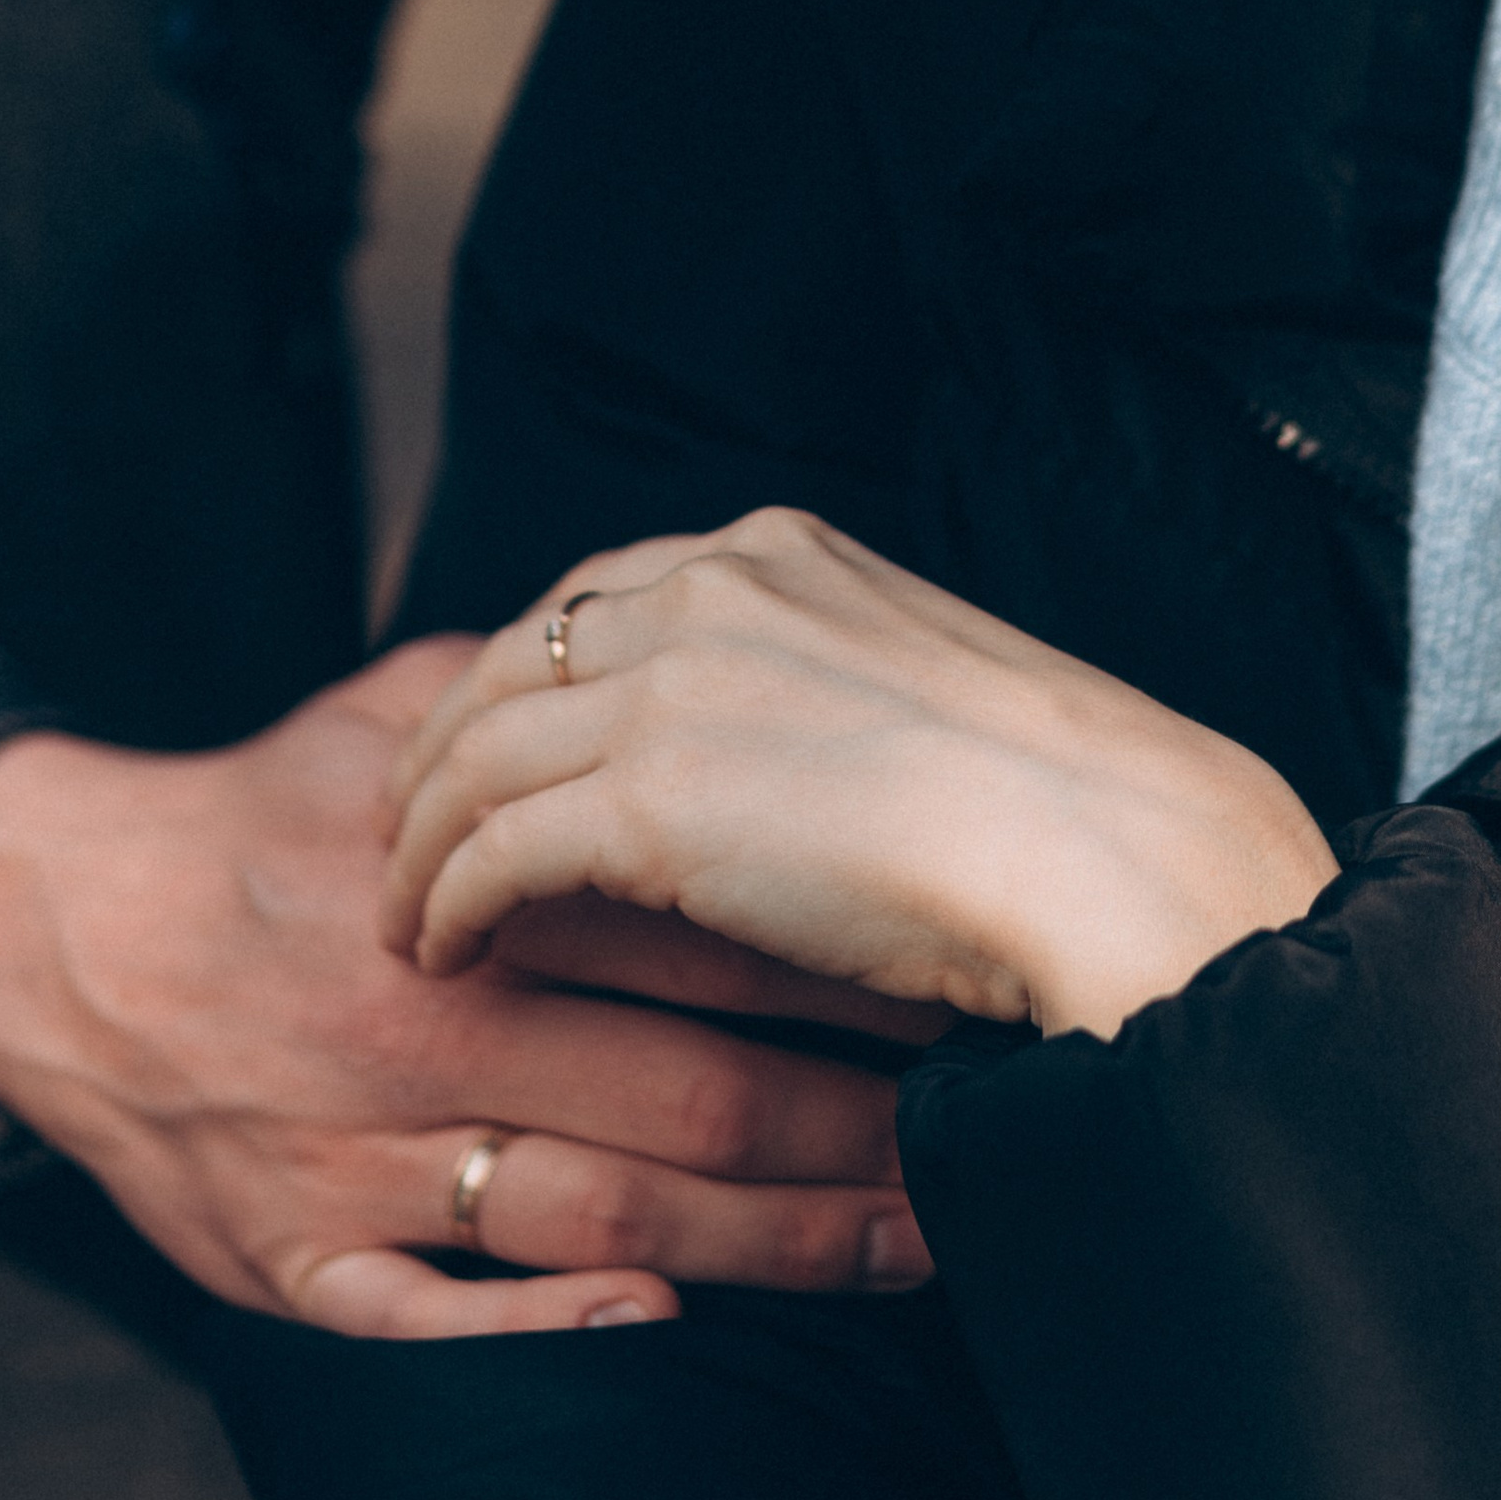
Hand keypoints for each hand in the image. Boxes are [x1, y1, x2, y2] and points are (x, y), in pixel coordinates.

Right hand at [0, 636, 934, 1336]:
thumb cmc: (265, 816)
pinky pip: (435, 1316)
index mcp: (474, 891)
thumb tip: (684, 644)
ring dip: (770, 1244)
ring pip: (605, 1216)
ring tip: (910, 1248)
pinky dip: (550, 1326)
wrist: (59, 924)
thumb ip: (536, 697)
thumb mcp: (395, 716)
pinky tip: (668, 1324)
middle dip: (853, 1134)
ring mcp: (365, 1154)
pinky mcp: (297, 1254)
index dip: (842, 975)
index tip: (962, 987)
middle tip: (990, 1145)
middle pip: (688, 1094)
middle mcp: (432, 1028)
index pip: (701, 944)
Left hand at [383, 514, 1335, 1041]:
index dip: (526, 673)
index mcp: (778, 550)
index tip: (494, 741)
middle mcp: (708, 589)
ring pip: (474, 755)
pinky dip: (444, 900)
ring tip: (404, 909)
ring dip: (420, 838)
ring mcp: (670, 686)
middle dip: (442, 747)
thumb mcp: (919, 678)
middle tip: (405, 827)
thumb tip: (785, 752)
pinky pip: (488, 850)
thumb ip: (823, 681)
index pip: (596, 593)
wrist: (1096, 844)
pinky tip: (440, 950)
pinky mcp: (646, 801)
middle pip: (510, 661)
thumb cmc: (1049, 797)